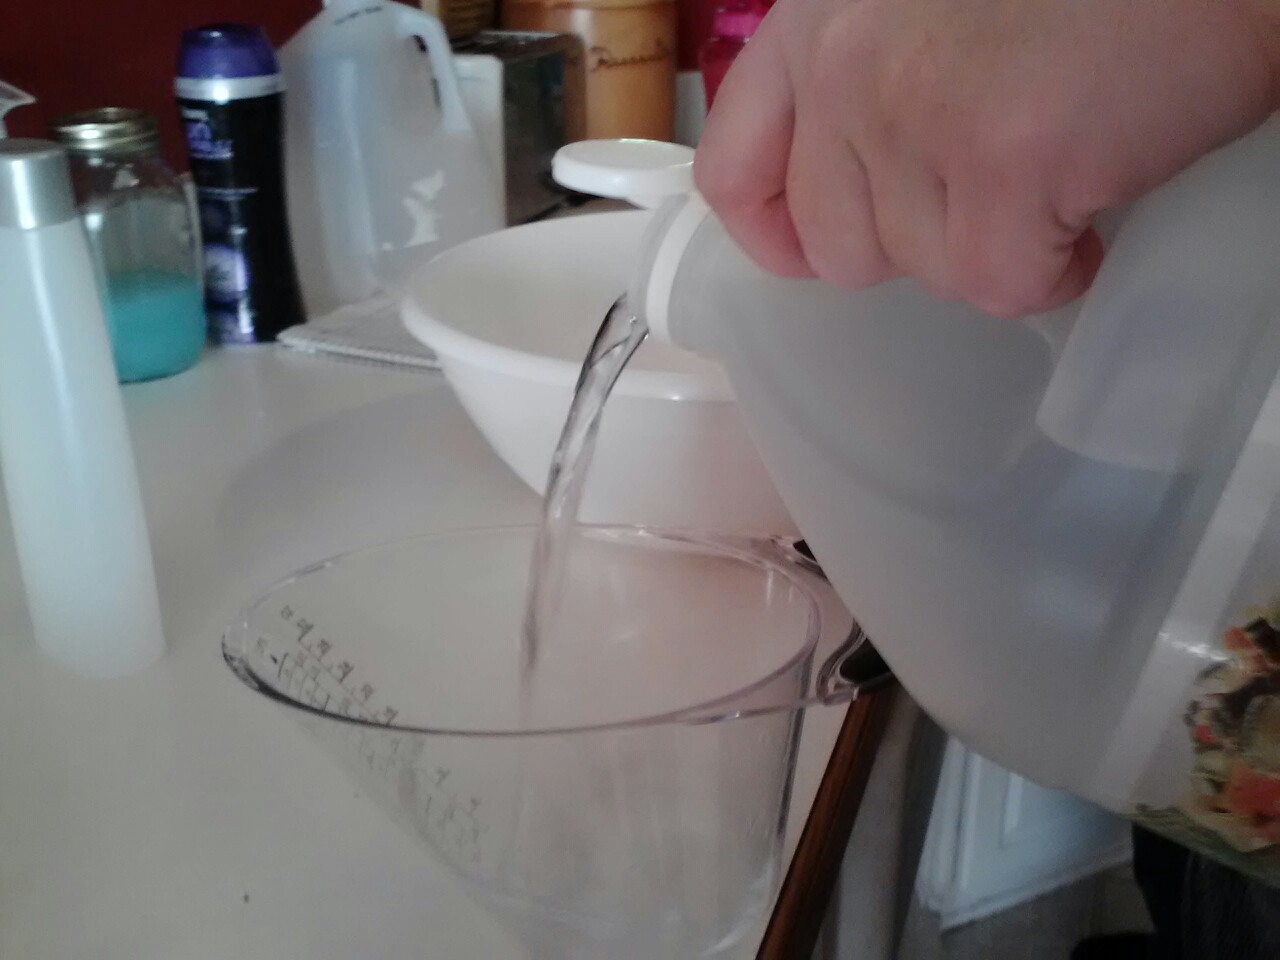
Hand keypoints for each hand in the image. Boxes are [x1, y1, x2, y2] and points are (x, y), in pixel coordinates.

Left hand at [695, 0, 1279, 316]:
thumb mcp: (927, 9)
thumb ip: (863, 79)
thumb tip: (846, 184)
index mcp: (819, 18)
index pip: (733, 170)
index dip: (775, 232)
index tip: (814, 251)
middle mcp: (848, 62)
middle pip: (837, 245)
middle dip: (918, 240)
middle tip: (988, 188)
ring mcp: (917, 111)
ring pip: (924, 270)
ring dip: (994, 245)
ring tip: (1053, 169)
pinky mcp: (1003, 161)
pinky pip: (1001, 285)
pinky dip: (1056, 268)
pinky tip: (1092, 207)